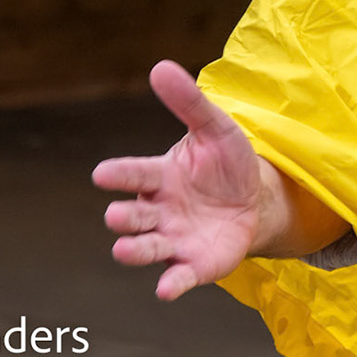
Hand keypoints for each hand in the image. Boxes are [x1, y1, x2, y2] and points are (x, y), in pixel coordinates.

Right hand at [93, 61, 280, 299]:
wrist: (254, 200)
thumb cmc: (226, 162)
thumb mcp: (215, 128)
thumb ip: (189, 102)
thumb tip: (160, 66)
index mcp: (159, 176)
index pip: (135, 173)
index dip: (119, 174)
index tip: (101, 174)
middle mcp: (159, 211)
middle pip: (134, 216)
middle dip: (123, 217)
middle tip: (117, 215)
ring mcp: (173, 240)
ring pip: (147, 248)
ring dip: (134, 251)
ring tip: (124, 250)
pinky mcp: (194, 265)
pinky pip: (178, 276)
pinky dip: (171, 283)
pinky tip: (165, 290)